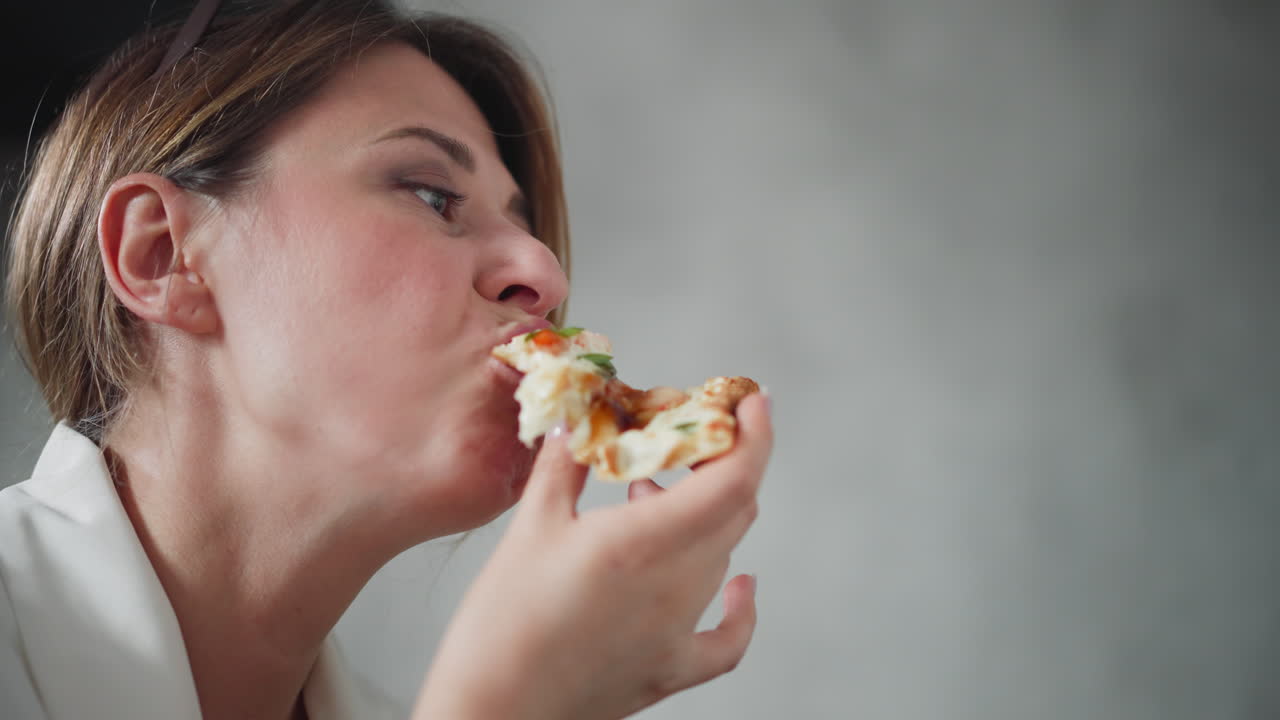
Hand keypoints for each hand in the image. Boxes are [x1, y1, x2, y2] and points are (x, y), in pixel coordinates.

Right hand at [412, 393, 771, 719]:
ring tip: (649, 492)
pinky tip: (742, 585)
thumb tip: (572, 419)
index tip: (751, 400)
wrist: (491, 713)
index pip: (733, 477)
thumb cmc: (501, 624)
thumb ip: (561, 467)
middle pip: (733, 508)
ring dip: (705, 512)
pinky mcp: (671, 669)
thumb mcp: (528, 529)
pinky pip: (729, 636)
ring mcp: (679, 631)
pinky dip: (741, 605)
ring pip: (723, 553)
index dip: (754, 434)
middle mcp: (677, 585)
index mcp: (645, 542)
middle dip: (721, 461)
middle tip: (685, 436)